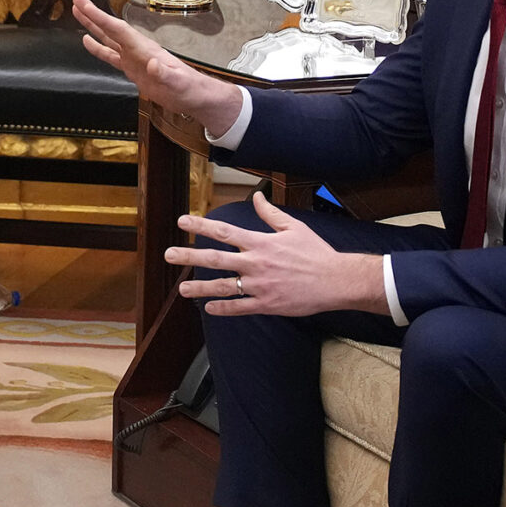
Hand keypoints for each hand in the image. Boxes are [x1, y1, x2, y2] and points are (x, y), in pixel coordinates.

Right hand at [70, 0, 244, 137]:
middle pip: (110, 28)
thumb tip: (153, 63)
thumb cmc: (190, 88)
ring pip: (108, 38)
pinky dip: (97, 48)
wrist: (196, 96)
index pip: (116, 29)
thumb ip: (166, 74)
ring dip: (92, 26)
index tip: (83, 3)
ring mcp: (134, 58)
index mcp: (144, 49)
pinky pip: (110, 55)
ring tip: (77, 13)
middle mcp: (137, 49)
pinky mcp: (133, 69)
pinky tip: (87, 42)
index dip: (98, 16)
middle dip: (92, 14)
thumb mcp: (179, 83)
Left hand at [168, 193, 385, 317]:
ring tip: (182, 290)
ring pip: (224, 287)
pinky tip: (209, 309)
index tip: (182, 222)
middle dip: (190, 256)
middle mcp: (256, 263)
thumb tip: (256, 197)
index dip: (201, 226)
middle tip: (168, 254)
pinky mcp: (267, 304)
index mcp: (261, 243)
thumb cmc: (316, 253)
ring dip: (201, 288)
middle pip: (216, 259)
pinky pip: (241, 307)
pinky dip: (224, 308)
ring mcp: (260, 286)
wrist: (337, 280)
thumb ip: (270, 214)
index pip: (225, 232)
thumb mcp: (293, 228)